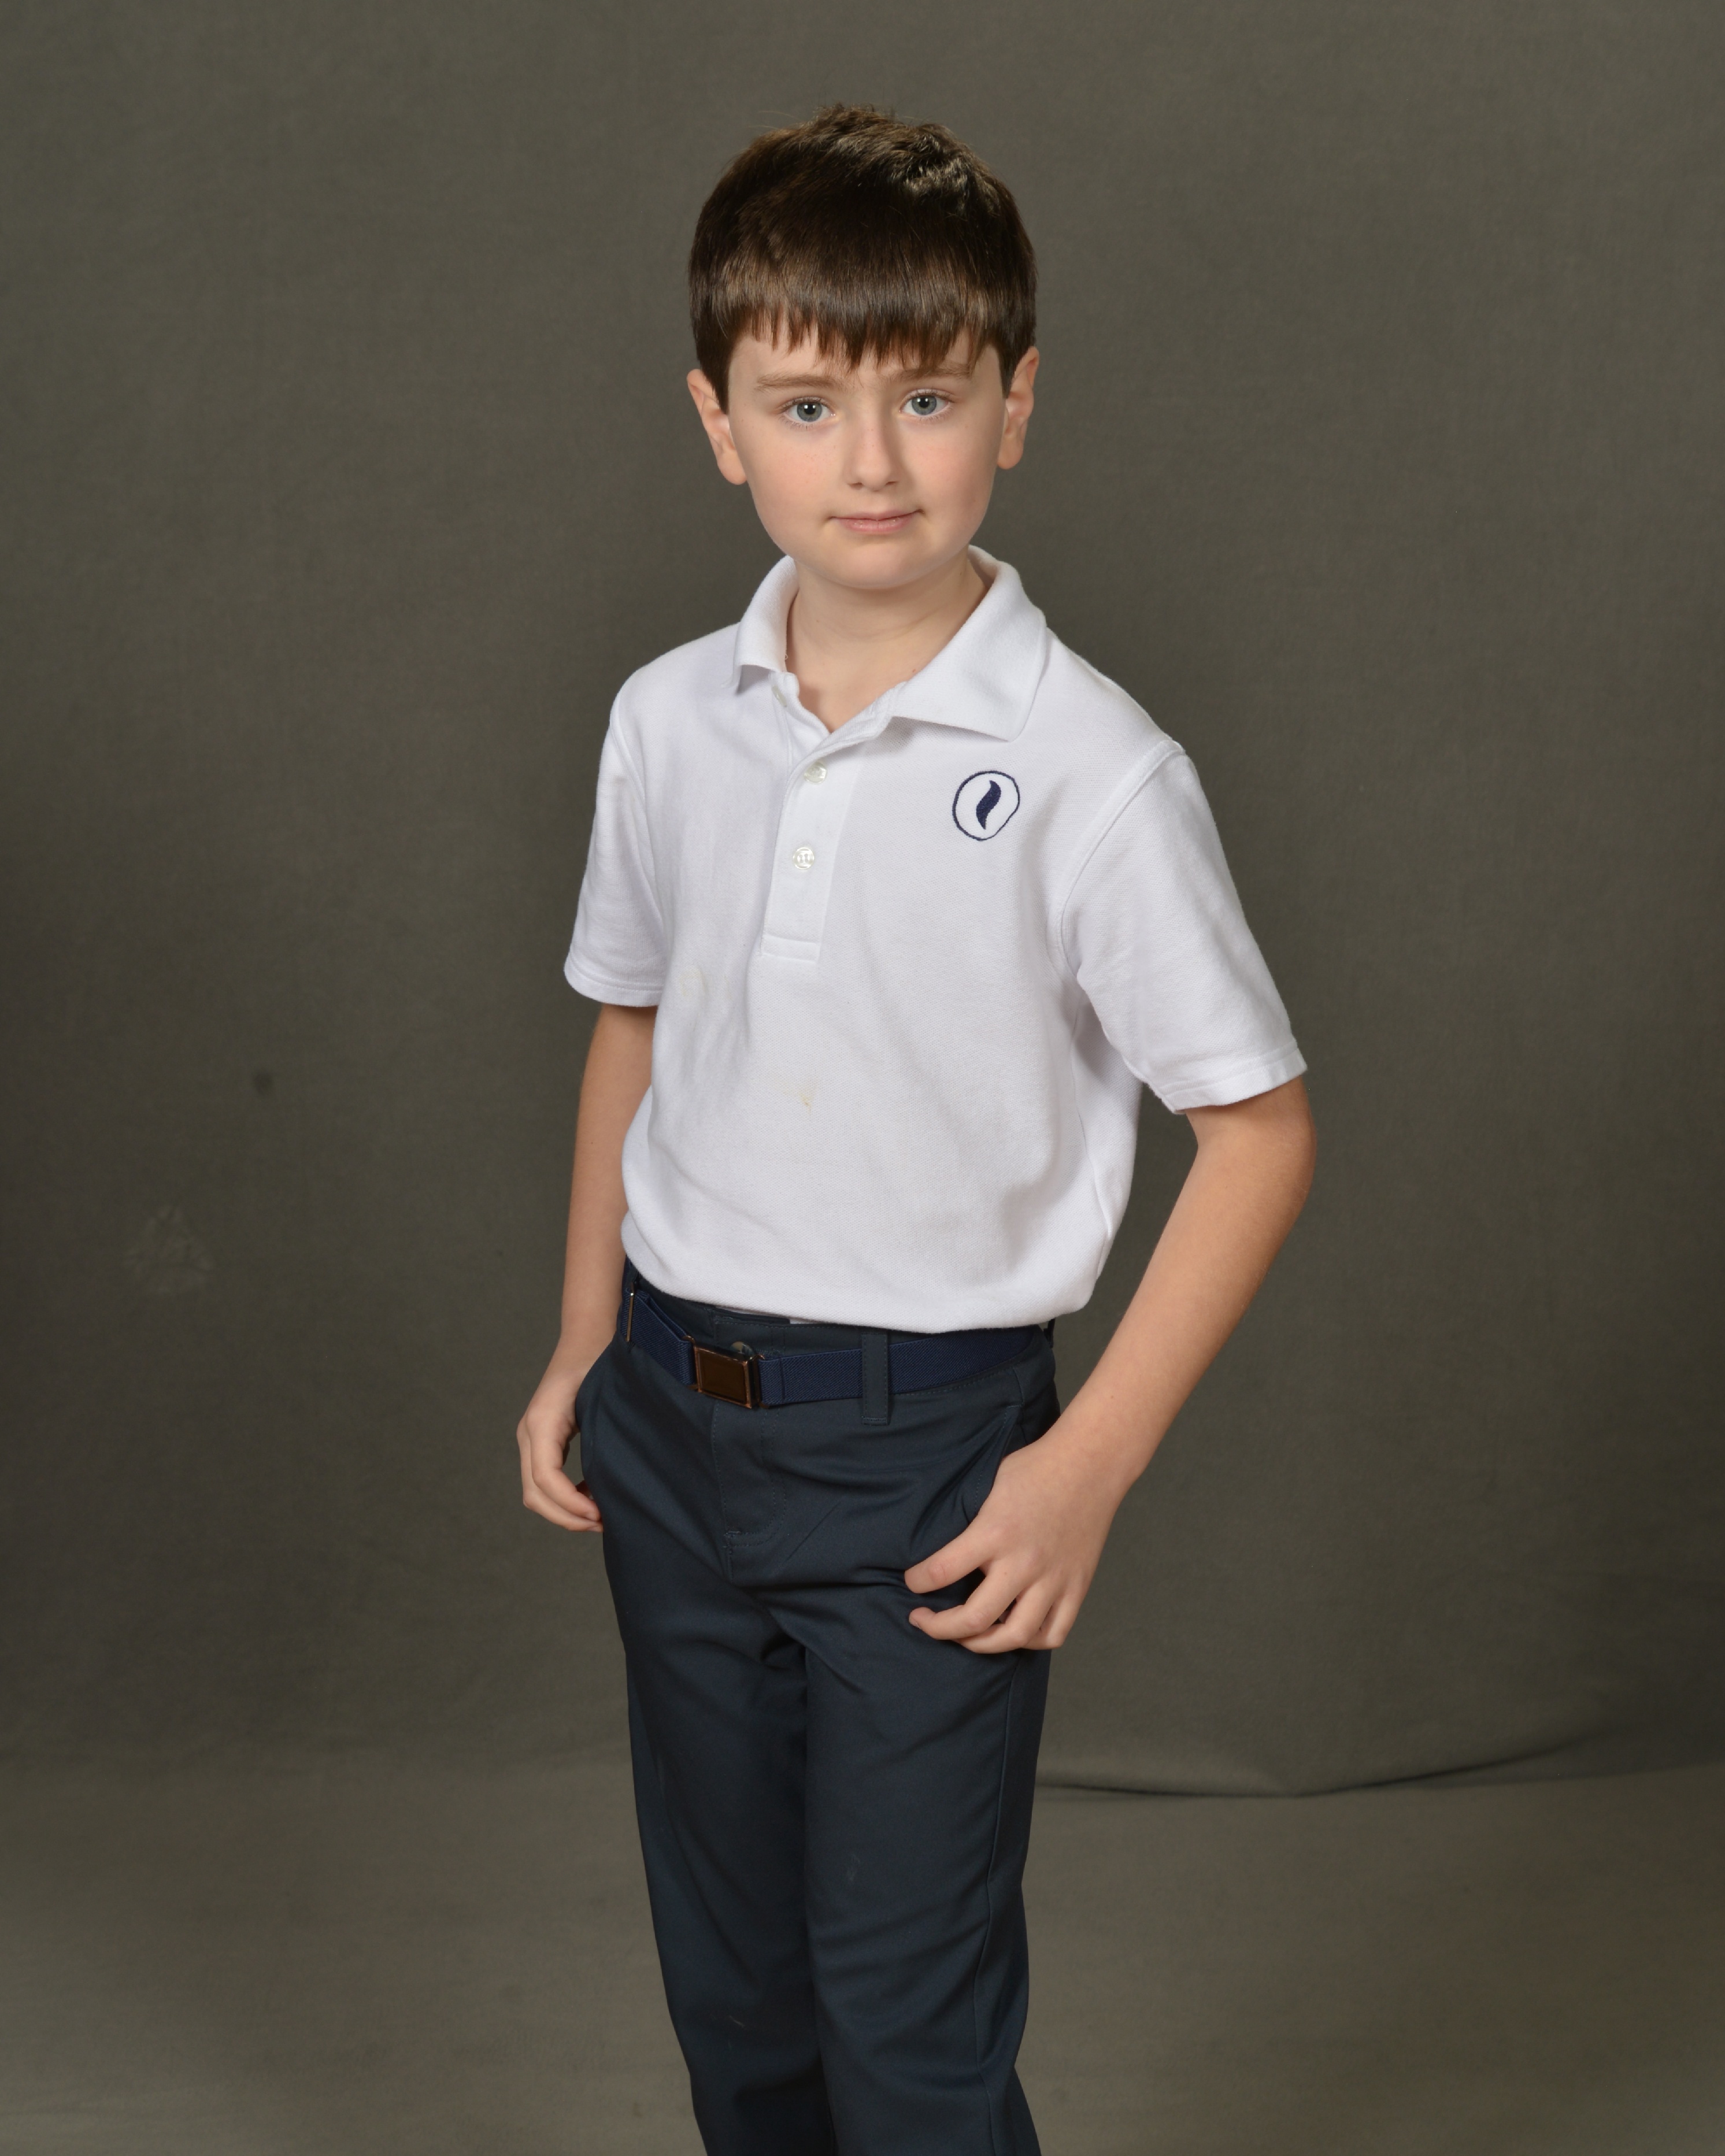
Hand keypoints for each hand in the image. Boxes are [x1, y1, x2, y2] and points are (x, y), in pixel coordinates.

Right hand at [516, 1355, 604, 1532]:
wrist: (588, 1336)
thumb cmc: (599, 1360)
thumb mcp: (603, 1396)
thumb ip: (604, 1434)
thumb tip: (617, 1481)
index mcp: (542, 1421)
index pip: (545, 1478)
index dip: (570, 1504)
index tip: (600, 1515)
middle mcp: (530, 1431)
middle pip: (534, 1493)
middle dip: (567, 1517)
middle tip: (603, 1524)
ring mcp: (533, 1437)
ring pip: (535, 1491)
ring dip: (564, 1511)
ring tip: (600, 1516)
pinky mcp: (543, 1440)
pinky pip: (544, 1480)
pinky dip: (563, 1497)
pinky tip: (592, 1497)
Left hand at [903, 1424, 1123, 1652]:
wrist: (1090, 1464)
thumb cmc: (1035, 1469)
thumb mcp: (988, 1485)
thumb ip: (968, 1522)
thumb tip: (939, 1547)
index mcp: (995, 1532)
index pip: (942, 1571)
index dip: (917, 1582)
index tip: (912, 1582)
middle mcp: (1023, 1562)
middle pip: (974, 1619)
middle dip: (939, 1628)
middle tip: (923, 1621)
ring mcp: (1053, 1579)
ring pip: (1014, 1636)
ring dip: (981, 1644)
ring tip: (965, 1636)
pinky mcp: (1076, 1587)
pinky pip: (1053, 1633)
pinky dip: (1030, 1641)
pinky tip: (1012, 1631)